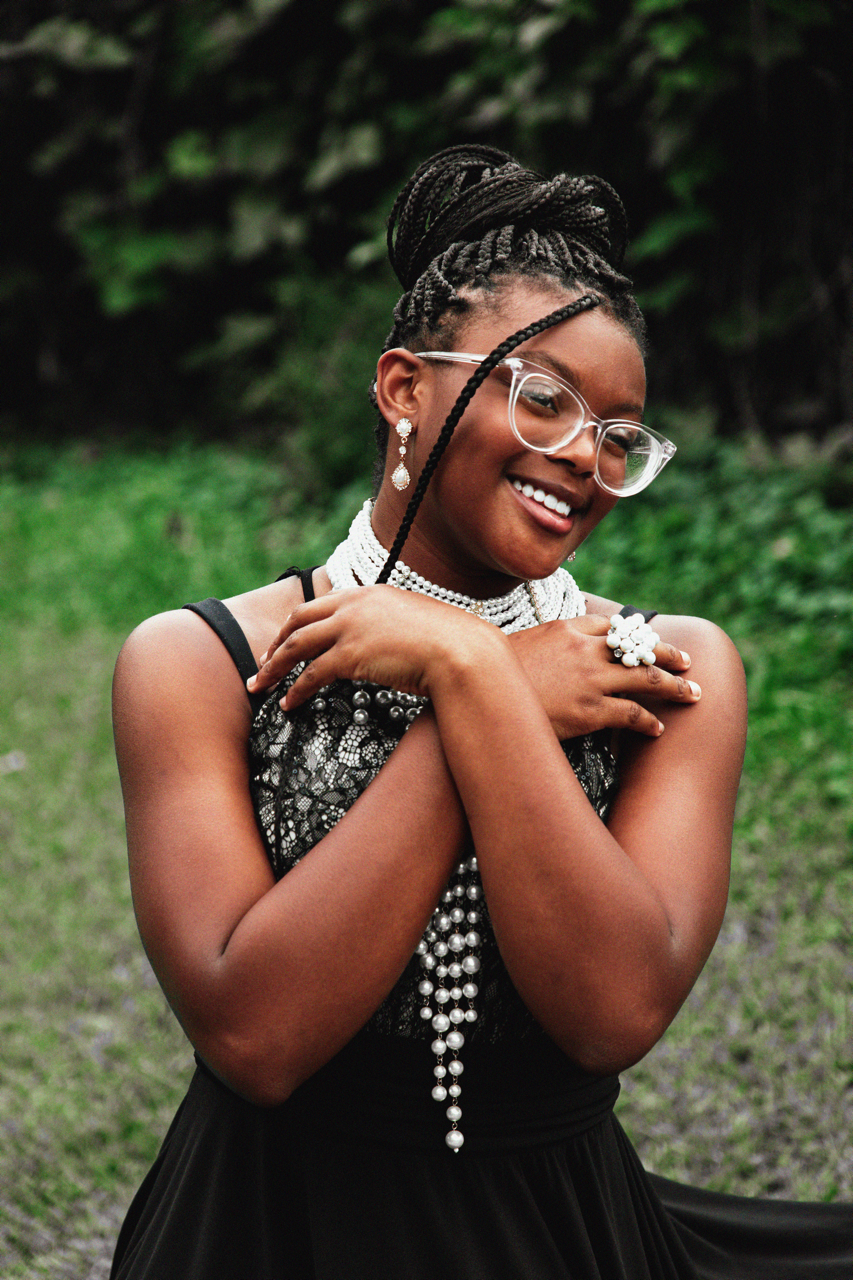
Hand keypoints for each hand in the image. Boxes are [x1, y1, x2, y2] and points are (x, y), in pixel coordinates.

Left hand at [247, 586, 504, 709]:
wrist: (462, 651)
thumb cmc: (450, 643)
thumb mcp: (416, 622)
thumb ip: (392, 626)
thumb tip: (385, 643)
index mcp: (369, 594)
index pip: (322, 604)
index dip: (299, 624)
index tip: (287, 639)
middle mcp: (354, 605)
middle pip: (299, 620)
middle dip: (276, 643)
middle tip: (264, 662)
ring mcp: (350, 628)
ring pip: (296, 646)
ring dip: (274, 667)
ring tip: (261, 685)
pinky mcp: (350, 655)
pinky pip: (311, 674)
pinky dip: (295, 689)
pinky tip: (289, 703)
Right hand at [509, 614, 699, 739]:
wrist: (478, 685)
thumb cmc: (494, 671)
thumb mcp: (523, 643)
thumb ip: (549, 643)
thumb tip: (556, 650)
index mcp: (569, 628)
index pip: (615, 627)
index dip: (636, 635)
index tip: (649, 642)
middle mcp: (586, 649)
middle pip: (641, 648)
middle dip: (668, 655)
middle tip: (687, 662)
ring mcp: (590, 679)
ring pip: (647, 679)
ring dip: (674, 688)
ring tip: (692, 695)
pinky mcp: (590, 710)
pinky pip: (631, 714)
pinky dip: (648, 721)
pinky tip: (657, 728)